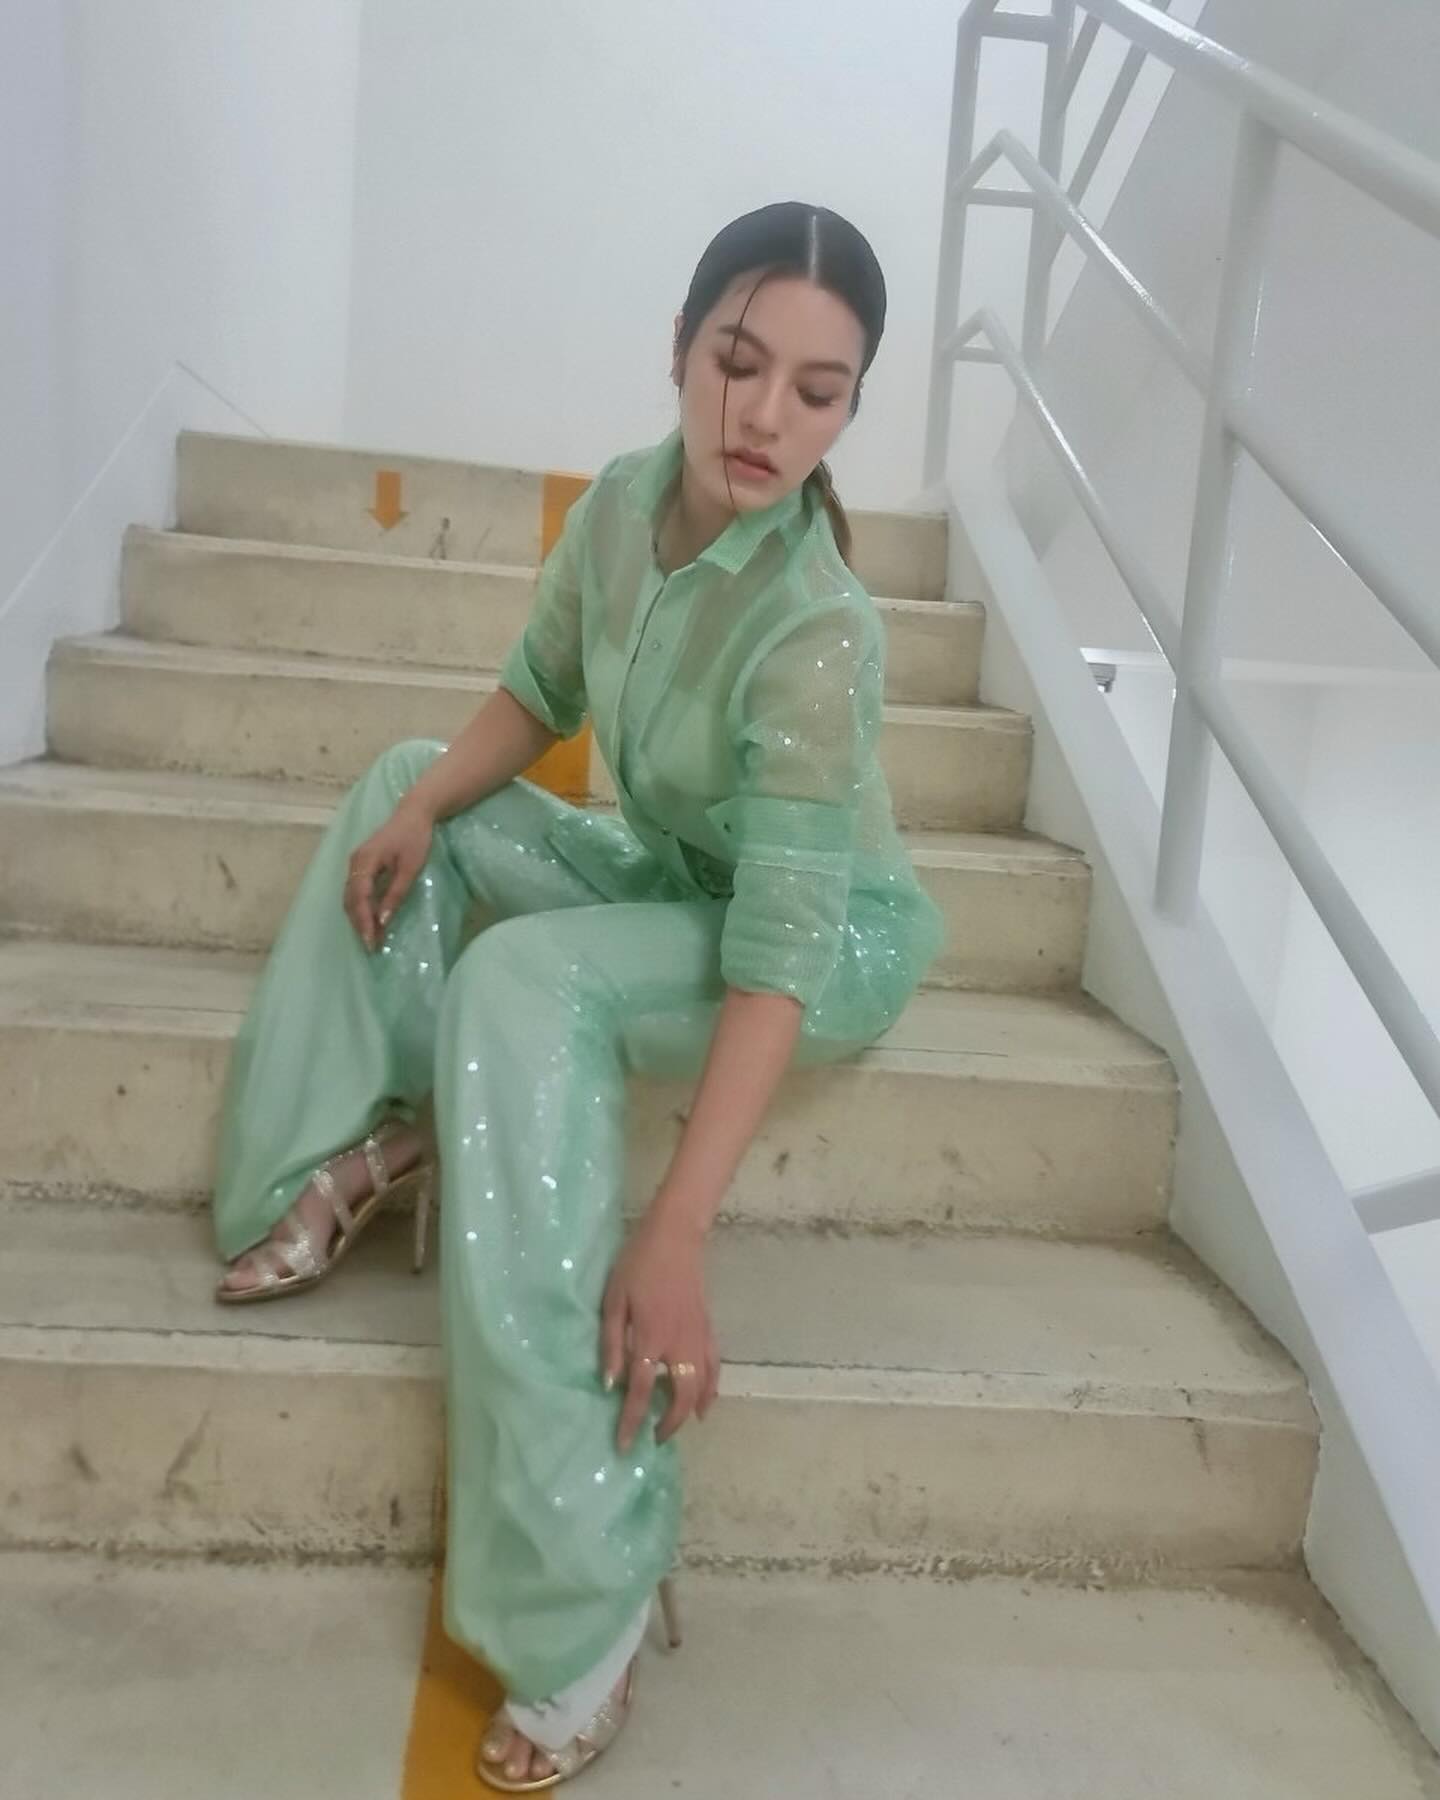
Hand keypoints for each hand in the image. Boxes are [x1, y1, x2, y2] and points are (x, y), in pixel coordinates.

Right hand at [343, 801, 434, 949]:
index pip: (360, 898)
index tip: (371, 941)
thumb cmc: (415, 839)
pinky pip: (357, 890)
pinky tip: (372, 920)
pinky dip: (362, 907)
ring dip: (360, 917)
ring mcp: (356, 863)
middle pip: (351, 899)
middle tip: (372, 946)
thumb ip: (396, 893)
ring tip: (372, 937)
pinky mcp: (362, 865)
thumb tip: (383, 920)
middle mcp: (355, 863)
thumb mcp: (410, 868)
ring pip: (351, 897)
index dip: (364, 921)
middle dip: (360, 924)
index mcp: (365, 861)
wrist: (414, 813)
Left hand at [601, 1213, 720, 1451]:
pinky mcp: (708, 1329)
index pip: (639, 1390)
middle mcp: (678, 1344)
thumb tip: (609, 1383)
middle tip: (652, 1438)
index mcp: (650, 1337)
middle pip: (679, 1396)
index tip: (623, 1446)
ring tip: (673, 1428)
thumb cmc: (638, 1264)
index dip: (630, 1420)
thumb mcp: (614, 1299)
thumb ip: (611, 1343)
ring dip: (687, 1412)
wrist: (676, 1236)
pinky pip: (714, 1368)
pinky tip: (704, 1406)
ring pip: (701, 1387)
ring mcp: (697, 1337)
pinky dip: (711, 1391)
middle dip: (667, 1424)